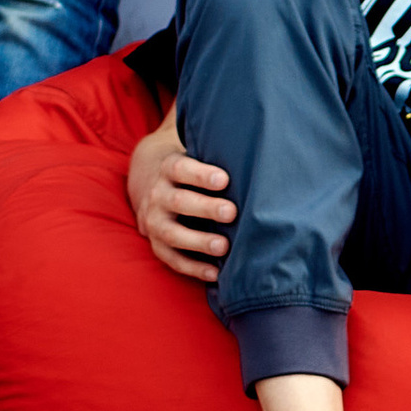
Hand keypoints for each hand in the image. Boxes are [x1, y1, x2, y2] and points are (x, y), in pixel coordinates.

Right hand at [127, 116, 233, 281]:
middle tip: (232, 212)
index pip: (181, 168)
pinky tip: (217, 274)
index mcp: (169, 168)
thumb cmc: (192, 168)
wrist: (150, 182)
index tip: (225, 180)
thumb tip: (260, 136)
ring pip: (172, 234)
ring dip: (198, 242)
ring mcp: (154, 221)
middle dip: (205, 208)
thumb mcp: (196, 152)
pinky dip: (193, 268)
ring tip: (224, 247)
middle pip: (178, 201)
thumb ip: (218, 149)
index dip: (201, 174)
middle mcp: (158, 194)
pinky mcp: (157, 245)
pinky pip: (172, 260)